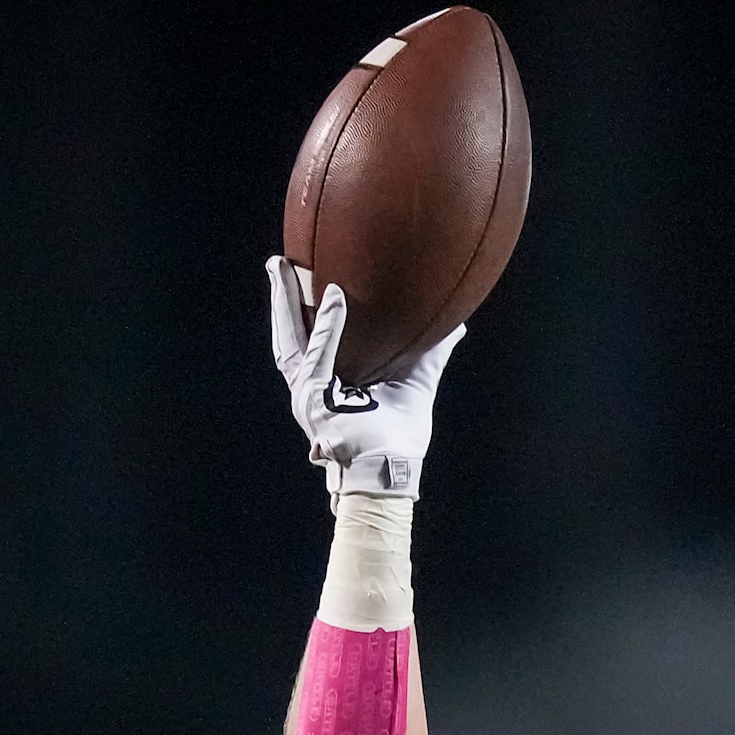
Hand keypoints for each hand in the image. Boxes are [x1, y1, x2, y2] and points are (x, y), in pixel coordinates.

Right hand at [265, 255, 463, 499]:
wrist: (389, 472)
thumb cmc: (397, 439)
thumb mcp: (414, 385)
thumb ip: (429, 354)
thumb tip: (456, 326)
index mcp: (324, 386)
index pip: (305, 341)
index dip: (299, 311)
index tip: (298, 276)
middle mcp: (309, 390)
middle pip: (288, 335)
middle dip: (281, 299)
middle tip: (278, 262)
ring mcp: (307, 397)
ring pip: (291, 341)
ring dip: (286, 303)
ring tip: (285, 269)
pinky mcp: (315, 402)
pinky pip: (320, 356)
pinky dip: (328, 327)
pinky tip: (334, 296)